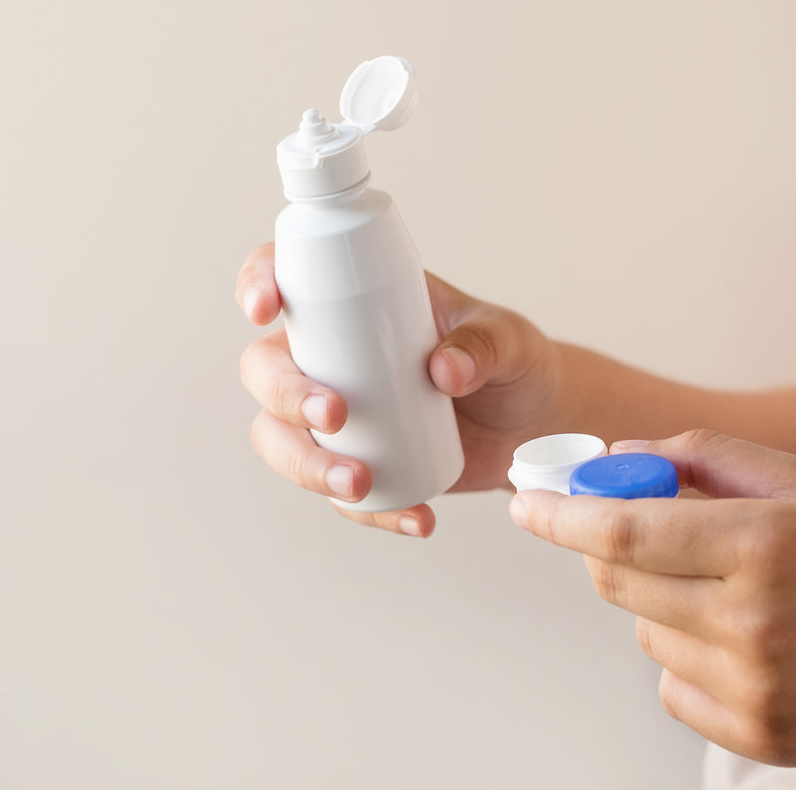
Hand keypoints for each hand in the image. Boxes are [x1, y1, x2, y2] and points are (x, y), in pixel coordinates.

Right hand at [237, 243, 564, 536]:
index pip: (292, 278)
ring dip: (306, 465)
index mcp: (361, 303)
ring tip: (360, 484)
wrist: (536, 422)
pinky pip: (338, 494)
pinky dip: (367, 512)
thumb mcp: (509, 341)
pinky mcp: (359, 464)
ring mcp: (340, 415)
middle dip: (284, 395)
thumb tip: (444, 370)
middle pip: (266, 370)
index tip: (265, 308)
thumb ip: (484, 345)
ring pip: (281, 439)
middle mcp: (334, 356)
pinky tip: (415, 518)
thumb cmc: (515, 362)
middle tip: (334, 413)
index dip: (259, 283)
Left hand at [508, 430, 795, 765]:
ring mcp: (756, 691)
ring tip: (737, 588)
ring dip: (662, 602)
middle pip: (619, 583)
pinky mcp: (763, 738)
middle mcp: (752, 623)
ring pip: (646, 635)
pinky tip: (750, 638)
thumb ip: (709, 458)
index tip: (528, 505)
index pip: (623, 530)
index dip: (562, 516)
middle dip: (617, 547)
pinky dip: (687, 656)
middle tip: (657, 528)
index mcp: (766, 544)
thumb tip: (625, 455)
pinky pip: (675, 688)